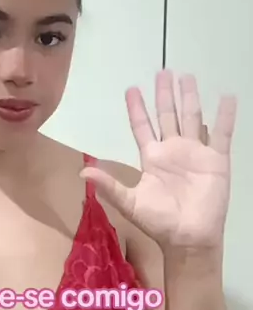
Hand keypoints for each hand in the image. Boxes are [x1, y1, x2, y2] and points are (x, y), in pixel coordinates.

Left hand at [81, 70, 236, 249]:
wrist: (188, 238)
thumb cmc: (159, 222)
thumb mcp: (130, 203)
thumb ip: (109, 186)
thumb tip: (83, 173)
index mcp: (152, 158)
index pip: (142, 126)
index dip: (137, 108)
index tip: (131, 89)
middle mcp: (173, 150)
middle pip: (168, 115)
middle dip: (165, 94)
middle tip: (163, 71)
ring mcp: (196, 153)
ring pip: (192, 118)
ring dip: (190, 98)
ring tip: (187, 76)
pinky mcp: (216, 160)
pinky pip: (222, 133)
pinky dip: (225, 116)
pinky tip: (227, 97)